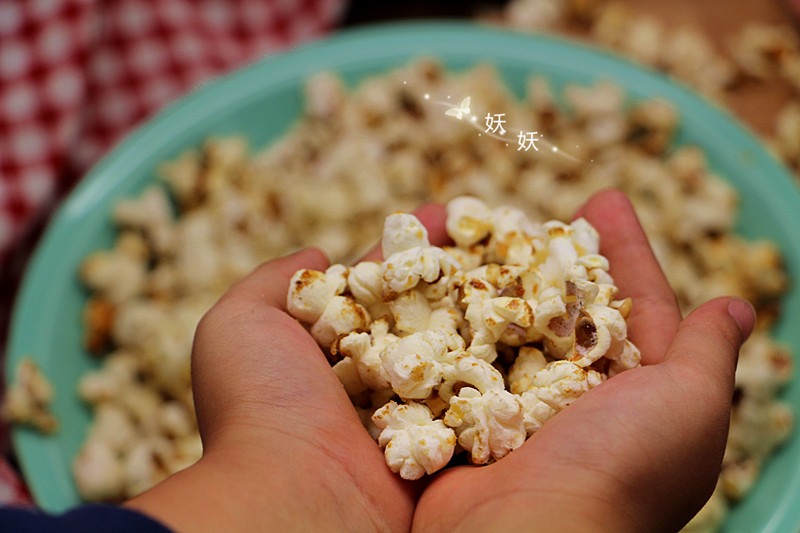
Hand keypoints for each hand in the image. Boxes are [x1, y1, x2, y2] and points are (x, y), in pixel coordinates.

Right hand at [412, 189, 754, 532]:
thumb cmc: (619, 471)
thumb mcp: (690, 407)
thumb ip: (709, 353)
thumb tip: (737, 306)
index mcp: (629, 394)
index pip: (632, 304)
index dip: (622, 250)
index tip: (603, 200)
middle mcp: (567, 399)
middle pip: (558, 305)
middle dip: (544, 252)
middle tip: (526, 207)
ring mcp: (507, 407)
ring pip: (494, 320)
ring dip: (476, 269)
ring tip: (455, 220)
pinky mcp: (455, 416)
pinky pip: (442, 349)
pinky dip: (429, 311)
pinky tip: (418, 270)